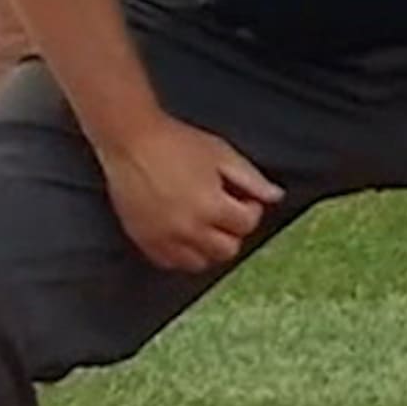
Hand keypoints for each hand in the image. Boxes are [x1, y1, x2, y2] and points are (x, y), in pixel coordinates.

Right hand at [93, 111, 284, 272]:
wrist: (131, 142)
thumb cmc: (176, 143)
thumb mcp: (221, 153)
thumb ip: (251, 178)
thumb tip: (275, 196)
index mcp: (211, 206)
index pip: (246, 225)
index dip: (250, 209)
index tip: (242, 198)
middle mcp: (189, 229)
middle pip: (227, 250)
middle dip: (232, 231)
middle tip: (224, 211)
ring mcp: (165, 238)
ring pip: (201, 263)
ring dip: (209, 246)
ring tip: (203, 223)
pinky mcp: (145, 241)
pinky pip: (171, 263)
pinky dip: (182, 253)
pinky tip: (182, 232)